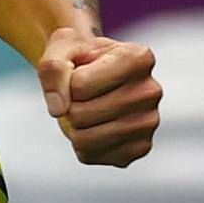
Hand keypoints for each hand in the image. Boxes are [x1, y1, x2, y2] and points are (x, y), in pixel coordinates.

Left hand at [39, 32, 160, 167]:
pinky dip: (82, 144)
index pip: (79, 85)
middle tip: (82, 95)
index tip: (79, 72)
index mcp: (138, 58)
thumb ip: (53, 68)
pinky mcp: (139, 148)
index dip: (66, 81)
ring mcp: (148, 122)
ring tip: (88, 110)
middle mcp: (150, 91)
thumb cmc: (80, 57)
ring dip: (74, 126)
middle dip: (70, 105)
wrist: (95, 74)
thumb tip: (59, 110)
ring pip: (85, 139)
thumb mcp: (60, 47)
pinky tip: (96, 126)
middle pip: (81, 114)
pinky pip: (91, 155)